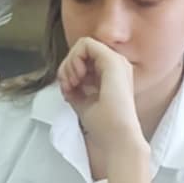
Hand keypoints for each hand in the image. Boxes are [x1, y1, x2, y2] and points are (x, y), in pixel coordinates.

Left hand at [58, 37, 143, 162]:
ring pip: (82, 45)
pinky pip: (85, 44)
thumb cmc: (106, 128)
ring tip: (71, 84)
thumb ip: (76, 89)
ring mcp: (116, 62)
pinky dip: (74, 59)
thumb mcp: (84, 103)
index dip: (70, 70)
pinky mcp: (112, 62)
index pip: (85, 60)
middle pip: (83, 51)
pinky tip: (76, 78)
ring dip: (69, 63)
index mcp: (112, 75)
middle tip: (68, 85)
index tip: (68, 89)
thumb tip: (65, 82)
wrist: (118, 139)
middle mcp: (117, 66)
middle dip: (67, 66)